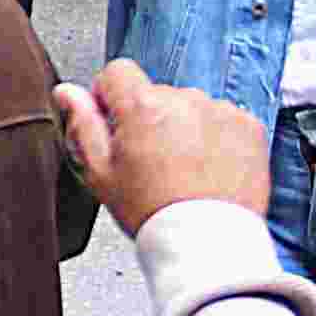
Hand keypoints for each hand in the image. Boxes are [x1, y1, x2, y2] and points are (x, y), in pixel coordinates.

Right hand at [56, 59, 268, 232]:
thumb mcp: (101, 173)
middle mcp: (183, 99)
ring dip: (184, 128)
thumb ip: (83, 124)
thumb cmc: (153, 212)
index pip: (117, 72)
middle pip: (155, 93)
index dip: (109, 96)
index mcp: (142, 106)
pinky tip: (208, 169)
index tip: (115, 123)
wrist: (207, 243)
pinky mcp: (248, 126)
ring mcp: (219, 110)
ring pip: (190, 106)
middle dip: (150, 118)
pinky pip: (223, 119)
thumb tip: (68, 92)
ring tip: (183, 170)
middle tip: (152, 162)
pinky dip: (216, 138)